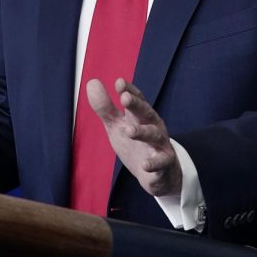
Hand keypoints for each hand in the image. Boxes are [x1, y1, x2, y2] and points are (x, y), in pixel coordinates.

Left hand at [87, 78, 181, 196]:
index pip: (137, 99)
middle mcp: (153, 126)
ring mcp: (160, 144)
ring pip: (154, 135)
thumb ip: (105, 107)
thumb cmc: (135, 144)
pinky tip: (144, 165)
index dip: (129, 90)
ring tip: (129, 130)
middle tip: (124, 98)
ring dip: (142, 132)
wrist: (158, 173)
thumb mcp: (117, 125)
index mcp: (140, 115)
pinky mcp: (164, 163)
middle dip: (136, 105)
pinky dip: (154, 163)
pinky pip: (161, 162)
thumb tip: (91, 82)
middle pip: (146, 112)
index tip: (119, 82)